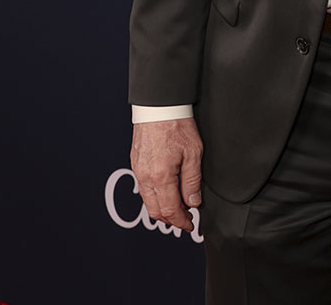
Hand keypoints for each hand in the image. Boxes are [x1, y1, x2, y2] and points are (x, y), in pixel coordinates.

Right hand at [130, 117, 203, 232]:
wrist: (159, 106)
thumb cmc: (177, 125)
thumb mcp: (194, 153)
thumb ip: (192, 181)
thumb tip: (193, 202)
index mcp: (161, 176)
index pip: (170, 210)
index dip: (181, 221)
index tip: (190, 224)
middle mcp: (146, 176)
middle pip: (155, 211)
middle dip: (171, 219)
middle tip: (186, 218)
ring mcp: (138, 170)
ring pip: (147, 201)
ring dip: (162, 209)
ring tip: (179, 206)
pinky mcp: (136, 163)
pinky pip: (143, 188)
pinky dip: (155, 197)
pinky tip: (167, 192)